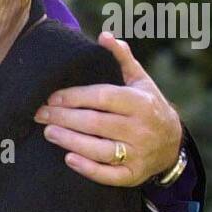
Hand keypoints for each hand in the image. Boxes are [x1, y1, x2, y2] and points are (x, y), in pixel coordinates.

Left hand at [34, 33, 181, 186]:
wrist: (172, 144)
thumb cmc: (148, 107)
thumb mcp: (140, 81)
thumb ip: (121, 59)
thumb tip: (104, 35)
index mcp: (141, 102)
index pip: (103, 97)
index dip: (75, 97)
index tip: (51, 96)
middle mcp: (141, 128)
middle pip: (96, 123)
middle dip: (64, 118)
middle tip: (40, 114)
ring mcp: (138, 154)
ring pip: (100, 149)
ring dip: (70, 141)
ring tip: (48, 132)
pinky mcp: (133, 176)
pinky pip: (109, 175)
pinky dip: (88, 168)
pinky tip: (68, 159)